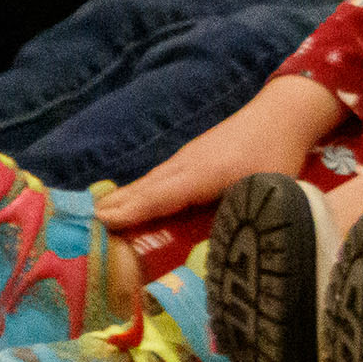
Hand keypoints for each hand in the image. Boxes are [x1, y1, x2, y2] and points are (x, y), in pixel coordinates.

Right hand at [101, 73, 343, 229]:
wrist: (283, 112)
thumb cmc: (278, 153)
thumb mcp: (269, 188)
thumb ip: (246, 214)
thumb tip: (230, 248)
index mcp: (201, 175)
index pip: (158, 198)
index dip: (131, 214)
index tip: (100, 226)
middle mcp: (184, 166)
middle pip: (143, 192)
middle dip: (112, 212)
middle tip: (79, 234)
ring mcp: (184, 160)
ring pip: (147, 185)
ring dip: (120, 202)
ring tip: (91, 223)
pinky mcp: (189, 159)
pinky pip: (156, 180)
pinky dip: (136, 193)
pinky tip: (124, 205)